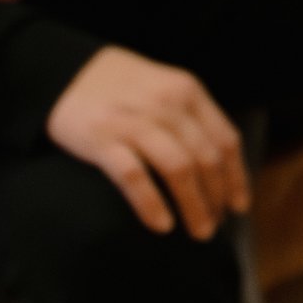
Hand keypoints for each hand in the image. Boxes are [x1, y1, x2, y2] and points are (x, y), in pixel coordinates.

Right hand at [47, 47, 248, 240]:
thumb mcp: (164, 89)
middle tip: (215, 226)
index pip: (225, 140)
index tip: (239, 207)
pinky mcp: (101, 138)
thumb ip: (191, 118)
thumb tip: (220, 167)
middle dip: (216, 198)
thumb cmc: (122, 88)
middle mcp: (166, 104)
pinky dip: (152, 203)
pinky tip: (162, 225)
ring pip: (179, 169)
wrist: (63, 71)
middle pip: (205, 158)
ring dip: (193, 205)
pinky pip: (134, 176)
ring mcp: (133, 121)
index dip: (236, 177)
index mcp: (187, 92)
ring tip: (198, 231)